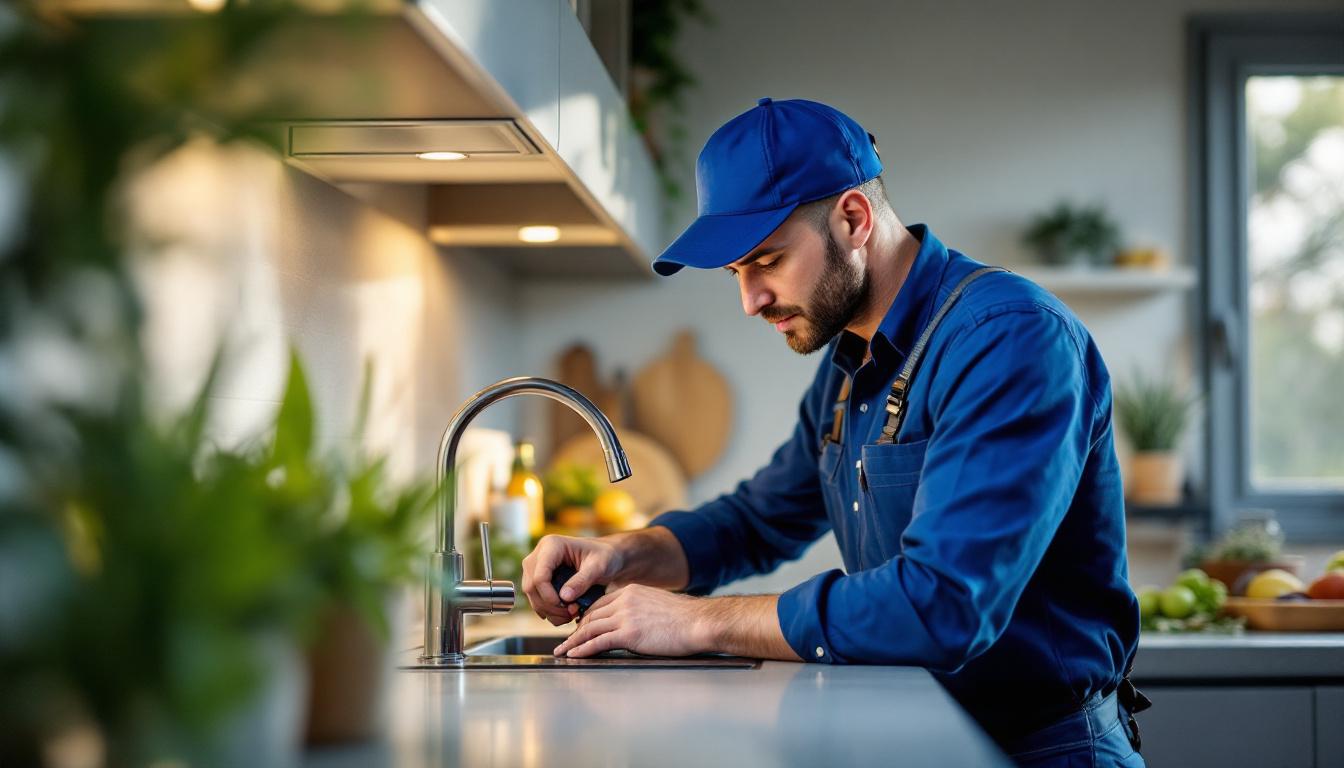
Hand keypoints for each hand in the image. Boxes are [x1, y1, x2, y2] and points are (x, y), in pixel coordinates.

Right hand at [520, 534, 623, 625]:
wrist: (606, 556)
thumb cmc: (604, 557)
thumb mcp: (599, 567)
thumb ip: (582, 581)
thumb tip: (564, 597)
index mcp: (551, 545)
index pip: (540, 576)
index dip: (549, 596)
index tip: (567, 607)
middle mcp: (538, 554)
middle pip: (532, 587)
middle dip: (550, 606)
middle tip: (572, 613)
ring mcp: (535, 567)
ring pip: (532, 595)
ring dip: (549, 611)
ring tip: (571, 614)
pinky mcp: (538, 579)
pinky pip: (536, 598)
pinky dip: (549, 611)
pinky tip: (565, 614)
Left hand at [553, 584, 709, 657]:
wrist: (699, 623)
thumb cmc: (684, 619)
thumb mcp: (657, 605)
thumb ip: (640, 609)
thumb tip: (634, 622)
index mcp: (631, 591)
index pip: (600, 604)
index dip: (587, 618)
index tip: (579, 628)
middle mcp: (625, 600)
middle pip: (591, 615)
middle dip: (576, 630)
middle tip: (566, 642)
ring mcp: (626, 616)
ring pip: (590, 628)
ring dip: (573, 642)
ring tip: (563, 651)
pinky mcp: (629, 633)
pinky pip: (599, 642)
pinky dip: (583, 649)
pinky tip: (575, 655)